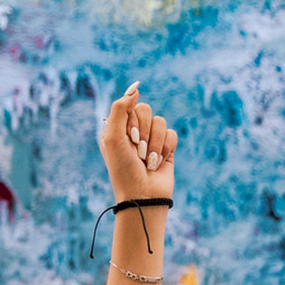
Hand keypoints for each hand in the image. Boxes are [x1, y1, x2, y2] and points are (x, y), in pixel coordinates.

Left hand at [99, 83, 176, 202]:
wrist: (142, 196)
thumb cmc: (123, 169)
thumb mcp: (113, 137)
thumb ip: (119, 108)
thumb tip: (135, 87)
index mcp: (116, 129)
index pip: (130, 106)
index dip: (132, 122)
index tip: (129, 139)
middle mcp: (133, 132)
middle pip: (146, 110)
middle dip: (143, 132)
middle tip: (137, 152)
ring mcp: (150, 139)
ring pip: (160, 122)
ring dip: (154, 144)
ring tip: (147, 161)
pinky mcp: (166, 148)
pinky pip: (171, 134)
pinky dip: (165, 149)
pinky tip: (158, 163)